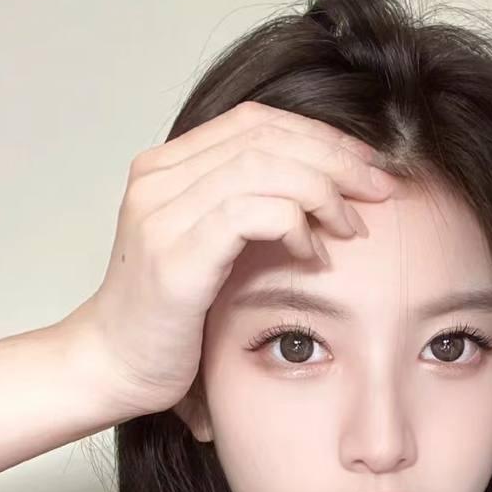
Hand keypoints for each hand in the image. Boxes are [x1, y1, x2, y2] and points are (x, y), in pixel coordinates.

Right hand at [62, 100, 395, 418]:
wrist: (110, 369)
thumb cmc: (165, 322)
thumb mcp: (208, 253)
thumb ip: (245, 216)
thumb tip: (320, 201)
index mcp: (165, 169)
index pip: (255, 122)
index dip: (319, 136)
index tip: (366, 167)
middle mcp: (158, 179)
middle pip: (265, 136)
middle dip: (335, 157)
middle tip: (381, 189)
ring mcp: (161, 215)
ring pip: (263, 166)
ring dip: (322, 190)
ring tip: (352, 225)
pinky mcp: (173, 257)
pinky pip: (247, 213)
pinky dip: (293, 224)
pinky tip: (314, 252)